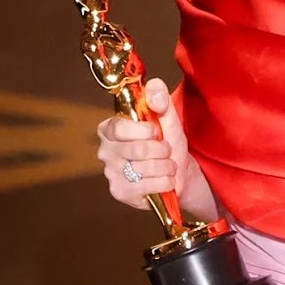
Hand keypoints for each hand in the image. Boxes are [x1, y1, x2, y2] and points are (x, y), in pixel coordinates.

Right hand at [97, 78, 186, 209]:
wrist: (179, 174)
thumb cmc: (168, 143)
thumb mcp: (167, 116)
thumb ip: (160, 97)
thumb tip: (155, 92)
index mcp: (109, 129)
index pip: (120, 128)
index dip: (145, 131)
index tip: (157, 132)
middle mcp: (105, 151)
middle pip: (137, 149)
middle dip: (162, 150)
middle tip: (166, 151)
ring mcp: (111, 174)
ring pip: (146, 168)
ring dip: (167, 167)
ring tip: (167, 166)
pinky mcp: (121, 192)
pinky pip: (150, 185)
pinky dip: (165, 182)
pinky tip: (164, 181)